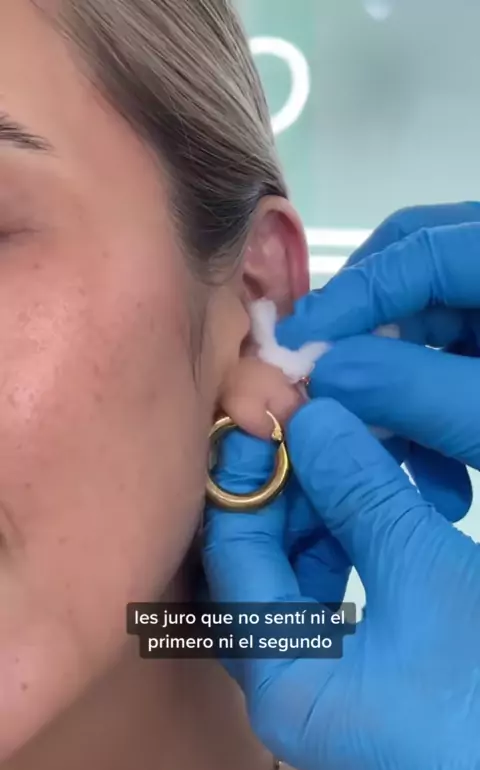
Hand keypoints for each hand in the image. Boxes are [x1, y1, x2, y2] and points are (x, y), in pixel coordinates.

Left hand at [203, 400, 479, 769]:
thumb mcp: (423, 568)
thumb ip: (359, 491)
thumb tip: (310, 419)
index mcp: (280, 683)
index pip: (234, 559)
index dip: (246, 481)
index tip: (265, 418)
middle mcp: (286, 696)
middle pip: (257, 569)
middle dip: (287, 497)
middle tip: (315, 437)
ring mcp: (324, 695)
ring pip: (294, 582)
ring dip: (320, 521)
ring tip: (352, 468)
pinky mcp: (361, 689)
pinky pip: (327, 604)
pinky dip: (346, 554)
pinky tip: (376, 516)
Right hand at [278, 202, 479, 522]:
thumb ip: (410, 387)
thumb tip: (321, 373)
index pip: (416, 246)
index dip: (349, 296)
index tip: (295, 349)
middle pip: (411, 278)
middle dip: (364, 347)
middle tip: (331, 394)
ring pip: (427, 331)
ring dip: (400, 401)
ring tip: (398, 466)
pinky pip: (452, 365)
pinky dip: (433, 417)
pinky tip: (442, 484)